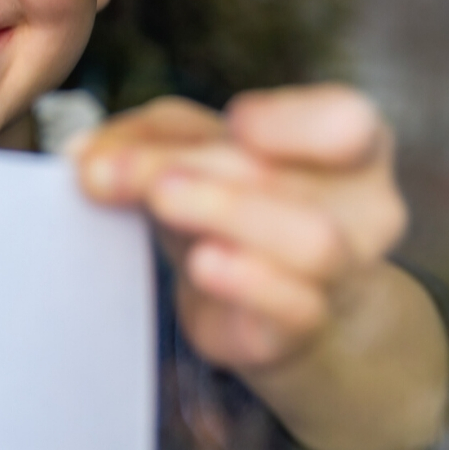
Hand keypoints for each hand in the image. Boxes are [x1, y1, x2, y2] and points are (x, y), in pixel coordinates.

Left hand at [74, 85, 448, 449]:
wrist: (264, 310)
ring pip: (310, 240)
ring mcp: (342, 273)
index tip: (233, 121)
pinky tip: (205, 263)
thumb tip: (84, 153)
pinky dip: (249, 281)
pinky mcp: (304, 329)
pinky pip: (296, 306)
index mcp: (349, 149)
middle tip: (110, 169)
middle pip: (281, 176)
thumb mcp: (194, 155)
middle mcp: (364, 209)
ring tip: (161, 200)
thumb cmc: (234, 211)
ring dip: (225, 212)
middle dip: (188, 164)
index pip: (348, 122)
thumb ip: (147, 138)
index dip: (291, 121)